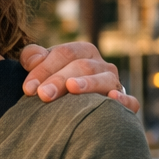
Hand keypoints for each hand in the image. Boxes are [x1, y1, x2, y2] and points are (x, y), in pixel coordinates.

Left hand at [19, 42, 137, 112]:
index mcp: (82, 51)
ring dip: (88, 83)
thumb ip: (32, 57)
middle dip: (59, 79)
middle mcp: (101, 65)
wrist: (73, 107)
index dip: (44, 69)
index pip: (64, 53)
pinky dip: (123, 100)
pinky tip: (112, 99)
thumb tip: (33, 60)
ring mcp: (114, 83)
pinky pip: (130, 101)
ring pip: (104, 79)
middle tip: (43, 95)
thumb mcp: (41, 67)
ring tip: (72, 87)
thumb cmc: (53, 83)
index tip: (28, 88)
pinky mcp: (125, 103)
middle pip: (81, 66)